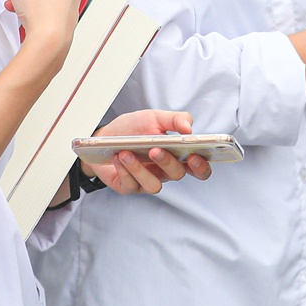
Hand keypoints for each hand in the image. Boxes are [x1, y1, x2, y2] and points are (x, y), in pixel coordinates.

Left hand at [85, 109, 213, 192]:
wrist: (104, 137)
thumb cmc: (132, 129)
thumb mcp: (154, 118)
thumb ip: (175, 119)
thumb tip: (189, 128)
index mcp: (177, 156)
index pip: (198, 168)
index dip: (201, 167)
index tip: (194, 156)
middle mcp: (164, 171)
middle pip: (177, 175)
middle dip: (167, 163)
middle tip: (155, 150)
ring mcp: (147, 180)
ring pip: (154, 185)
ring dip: (140, 169)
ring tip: (127, 153)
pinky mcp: (129, 187)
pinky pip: (131, 185)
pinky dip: (125, 170)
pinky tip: (118, 158)